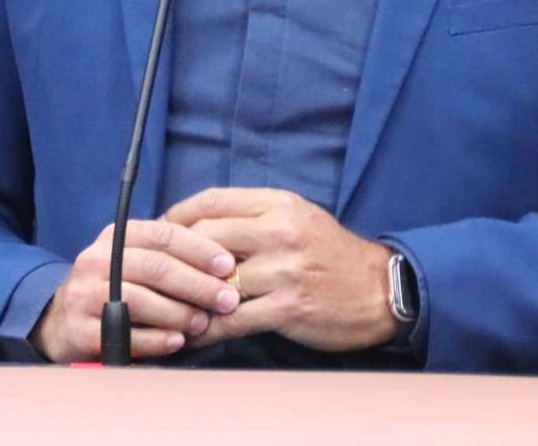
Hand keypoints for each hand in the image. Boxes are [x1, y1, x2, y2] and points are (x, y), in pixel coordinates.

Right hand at [32, 219, 240, 362]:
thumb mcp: (132, 259)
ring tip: (202, 323)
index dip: (199, 249)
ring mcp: (84, 294)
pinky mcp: (79, 328)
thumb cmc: (111, 286)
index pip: (163, 234)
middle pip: (155, 267)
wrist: (60, 319)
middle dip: (197, 284)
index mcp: (115, 236)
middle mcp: (96, 259)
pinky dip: (156, 339)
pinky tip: (177, 341)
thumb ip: (167, 255)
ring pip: (141, 300)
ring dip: (178, 313)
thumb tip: (223, 262)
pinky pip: (125, 334)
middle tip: (227, 300)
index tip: (228, 265)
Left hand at [163, 187, 397, 351]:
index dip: (178, 216)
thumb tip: (199, 225)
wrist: (380, 290)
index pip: (213, 201)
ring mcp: (284, 270)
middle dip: (175, 257)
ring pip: (215, 280)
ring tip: (165, 307)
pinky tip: (191, 335)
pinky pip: (233, 320)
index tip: (159, 232)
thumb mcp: (297, 217)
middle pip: (206, 237)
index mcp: (279, 204)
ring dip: (186, 296)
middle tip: (157, 273)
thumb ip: (252, 217)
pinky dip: (206, 330)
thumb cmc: (330, 254)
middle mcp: (280, 232)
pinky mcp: (288, 307)